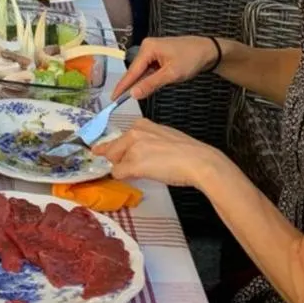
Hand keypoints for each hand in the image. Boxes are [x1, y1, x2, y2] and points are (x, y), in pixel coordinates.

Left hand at [95, 117, 221, 188]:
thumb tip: (132, 152)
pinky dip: (125, 178)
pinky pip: (117, 173)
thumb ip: (144, 141)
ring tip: (148, 170)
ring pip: (114, 162)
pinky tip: (141, 176)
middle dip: (117, 160)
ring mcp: (132, 148)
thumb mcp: (162, 138)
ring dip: (124, 169)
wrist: (198, 161)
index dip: (114, 149)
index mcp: (141, 125)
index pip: (118, 138)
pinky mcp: (133, 164)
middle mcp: (134, 133)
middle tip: (136, 168)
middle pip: (111, 149)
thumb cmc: (186, 152)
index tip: (105, 152)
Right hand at [113, 35, 217, 101]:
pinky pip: (149, 70)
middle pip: (135, 71)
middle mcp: (147, 47)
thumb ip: (151, 84)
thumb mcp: (171, 74)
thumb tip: (134, 93)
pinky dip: (149, 79)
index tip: (113, 98)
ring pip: (143, 71)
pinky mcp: (159, 56)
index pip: (132, 71)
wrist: (209, 51)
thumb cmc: (192, 58)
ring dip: (142, 83)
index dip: (122, 86)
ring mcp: (153, 51)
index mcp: (148, 48)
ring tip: (134, 95)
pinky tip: (148, 86)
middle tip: (119, 100)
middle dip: (131, 85)